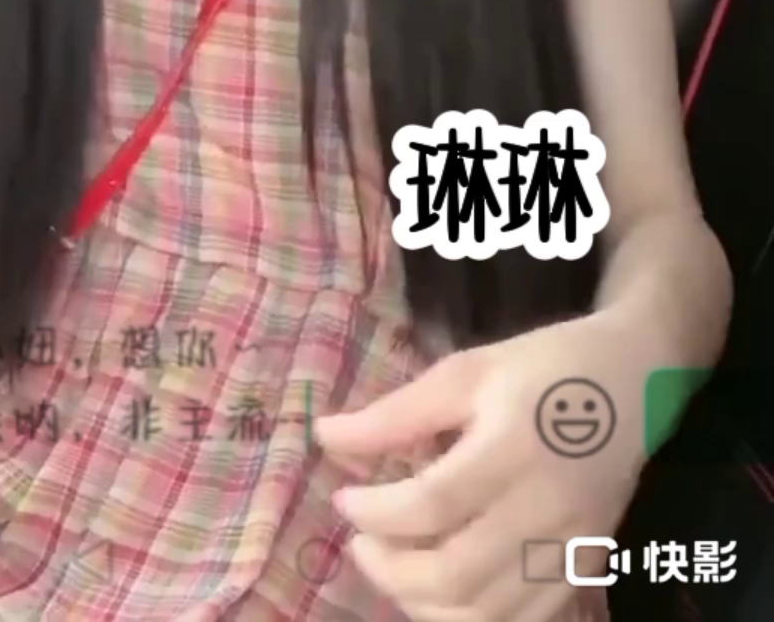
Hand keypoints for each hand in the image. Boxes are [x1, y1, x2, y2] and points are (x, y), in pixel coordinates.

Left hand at [315, 308, 647, 619]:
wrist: (635, 381)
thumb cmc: (543, 366)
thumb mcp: (467, 371)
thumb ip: (397, 414)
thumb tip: (326, 438)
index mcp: (513, 447)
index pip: (432, 503)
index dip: (376, 511)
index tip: (345, 497)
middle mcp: (546, 508)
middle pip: (457, 573)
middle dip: (391, 569)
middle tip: (361, 542)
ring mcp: (570, 547)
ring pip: (487, 611)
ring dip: (423, 603)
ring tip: (393, 567)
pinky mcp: (584, 568)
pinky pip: (523, 621)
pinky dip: (471, 619)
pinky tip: (440, 592)